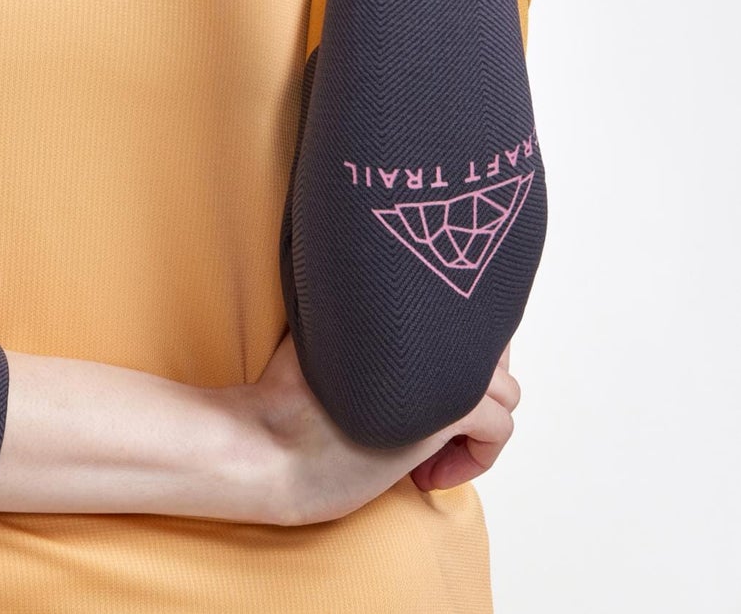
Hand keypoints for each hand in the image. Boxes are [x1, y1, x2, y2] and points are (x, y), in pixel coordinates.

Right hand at [223, 330, 520, 526]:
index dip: (462, 345)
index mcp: (394, 310)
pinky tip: (427, 474)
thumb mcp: (319, 337)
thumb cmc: (283, 401)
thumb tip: (363, 299)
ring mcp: (439, 369)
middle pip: (492, 347)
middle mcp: (425, 331)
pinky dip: (477, 457)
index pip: (466, 312)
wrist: (268, 446)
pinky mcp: (447, 412)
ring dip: (477, 422)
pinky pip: (498, 427)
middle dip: (475, 383)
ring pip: (505, 389)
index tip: (434, 380)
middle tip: (438, 415)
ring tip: (433, 449)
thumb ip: (355, 316)